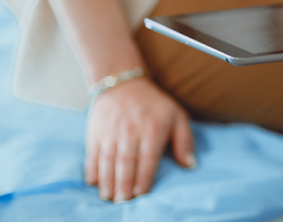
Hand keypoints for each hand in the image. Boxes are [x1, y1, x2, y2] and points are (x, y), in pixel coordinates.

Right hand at [84, 77, 194, 201]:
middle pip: (126, 162)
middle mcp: (131, 130)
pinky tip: (93, 182)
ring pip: (108, 159)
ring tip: (108, 196)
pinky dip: (92, 168)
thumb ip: (185, 141)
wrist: (123, 82)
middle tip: (122, 201)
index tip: (141, 194)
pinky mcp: (96, 131)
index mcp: (153, 129)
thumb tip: (190, 165)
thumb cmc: (154, 104)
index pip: (148, 158)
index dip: (144, 177)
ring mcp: (111, 131)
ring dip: (107, 180)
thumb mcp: (177, 116)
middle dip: (124, 184)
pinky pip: (92, 153)